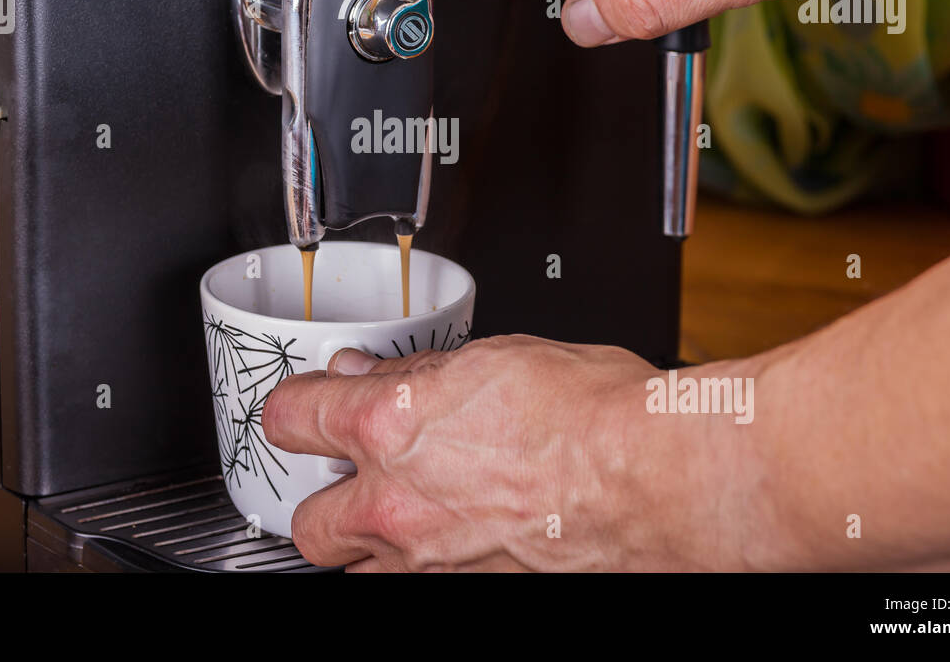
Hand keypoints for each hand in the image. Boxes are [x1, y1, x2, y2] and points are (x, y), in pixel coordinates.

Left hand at [261, 335, 750, 570]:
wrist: (657, 478)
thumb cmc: (595, 414)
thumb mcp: (496, 359)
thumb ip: (417, 372)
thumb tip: (372, 372)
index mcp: (391, 426)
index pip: (292, 417)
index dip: (293, 406)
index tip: (304, 405)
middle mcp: (397, 503)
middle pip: (305, 521)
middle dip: (318, 497)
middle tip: (347, 472)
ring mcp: (431, 560)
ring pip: (353, 568)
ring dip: (364, 540)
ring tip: (402, 510)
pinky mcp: (469, 591)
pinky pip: (414, 584)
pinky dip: (418, 564)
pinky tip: (452, 535)